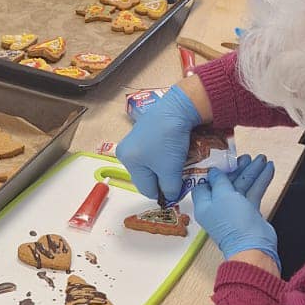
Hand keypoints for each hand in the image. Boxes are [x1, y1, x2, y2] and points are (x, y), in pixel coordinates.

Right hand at [116, 83, 203, 205]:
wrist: (178, 108)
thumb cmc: (169, 140)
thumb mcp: (170, 170)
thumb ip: (170, 189)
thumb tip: (170, 197)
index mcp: (128, 161)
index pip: (146, 189)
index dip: (163, 193)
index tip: (177, 190)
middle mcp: (126, 150)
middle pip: (146, 176)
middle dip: (162, 178)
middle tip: (178, 175)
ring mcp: (134, 139)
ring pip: (151, 164)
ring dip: (164, 167)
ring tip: (178, 162)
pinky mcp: (144, 131)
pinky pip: (153, 152)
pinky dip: (164, 155)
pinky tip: (174, 150)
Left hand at [191, 156, 279, 265]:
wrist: (254, 246)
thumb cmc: (233, 221)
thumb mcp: (222, 195)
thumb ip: (218, 180)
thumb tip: (213, 171)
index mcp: (204, 204)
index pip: (204, 184)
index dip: (211, 171)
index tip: (220, 159)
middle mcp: (217, 207)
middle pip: (226, 182)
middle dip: (237, 168)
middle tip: (247, 156)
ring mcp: (234, 210)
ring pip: (242, 186)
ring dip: (252, 172)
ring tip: (263, 158)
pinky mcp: (249, 212)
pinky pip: (253, 192)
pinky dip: (261, 181)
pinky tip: (270, 168)